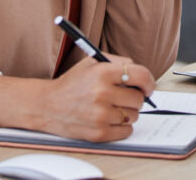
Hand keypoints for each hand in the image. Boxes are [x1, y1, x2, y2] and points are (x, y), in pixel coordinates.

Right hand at [36, 56, 154, 142]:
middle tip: (122, 97)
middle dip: (134, 98)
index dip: (148, 82)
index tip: (147, 87)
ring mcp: (101, 115)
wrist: (46, 105)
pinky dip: (121, 126)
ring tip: (110, 108)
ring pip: (134, 115)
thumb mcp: (91, 63)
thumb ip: (117, 62)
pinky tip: (108, 119)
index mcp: (102, 73)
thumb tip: (141, 74)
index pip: (140, 75)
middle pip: (139, 99)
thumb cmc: (71, 83)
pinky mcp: (99, 133)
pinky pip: (126, 131)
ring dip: (127, 112)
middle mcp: (102, 93)